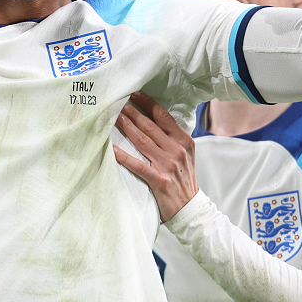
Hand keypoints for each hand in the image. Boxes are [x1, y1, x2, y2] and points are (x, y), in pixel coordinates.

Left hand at [113, 92, 197, 221]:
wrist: (190, 208)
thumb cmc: (184, 178)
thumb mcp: (185, 154)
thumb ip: (172, 137)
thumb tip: (153, 118)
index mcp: (184, 141)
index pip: (164, 116)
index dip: (147, 103)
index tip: (135, 93)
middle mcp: (176, 150)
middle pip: (150, 126)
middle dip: (132, 112)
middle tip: (118, 101)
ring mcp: (167, 165)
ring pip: (142, 141)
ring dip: (127, 127)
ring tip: (114, 116)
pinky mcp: (158, 180)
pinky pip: (137, 165)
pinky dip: (123, 156)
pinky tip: (112, 149)